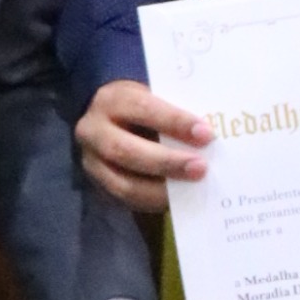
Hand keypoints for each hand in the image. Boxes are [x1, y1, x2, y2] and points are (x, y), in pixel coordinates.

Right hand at [77, 78, 211, 216]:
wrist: (108, 119)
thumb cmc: (142, 107)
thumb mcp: (153, 98)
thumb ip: (174, 113)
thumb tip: (208, 135)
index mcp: (111, 100)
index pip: (142, 108)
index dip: (174, 121)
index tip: (205, 134)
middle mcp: (93, 130)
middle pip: (125, 150)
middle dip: (167, 162)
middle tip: (201, 167)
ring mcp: (91, 161)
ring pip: (123, 183)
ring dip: (161, 189)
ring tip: (191, 187)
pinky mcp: (98, 185)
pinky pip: (126, 200)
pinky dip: (153, 201)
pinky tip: (177, 198)